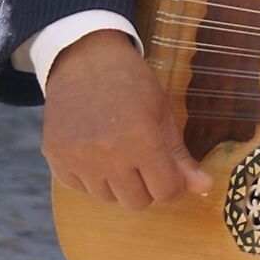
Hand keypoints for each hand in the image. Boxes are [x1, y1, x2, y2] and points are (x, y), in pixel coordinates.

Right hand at [42, 29, 211, 210]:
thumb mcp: (162, 112)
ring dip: (116, 181)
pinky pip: (80, 188)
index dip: (171, 183)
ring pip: (108, 198)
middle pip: (137, 202)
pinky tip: (93, 149)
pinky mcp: (56, 157)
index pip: (166, 191)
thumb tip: (203, 188)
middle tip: (140, 156)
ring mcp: (78, 157)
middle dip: (145, 185)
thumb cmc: (130, 82)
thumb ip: (180, 155)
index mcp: (141, 138)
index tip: (167, 168)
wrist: (83, 57)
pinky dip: (89, 176)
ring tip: (115, 148)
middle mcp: (108, 152)